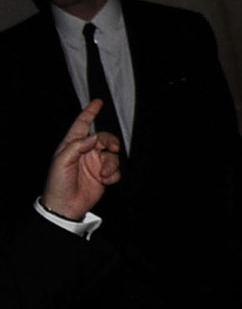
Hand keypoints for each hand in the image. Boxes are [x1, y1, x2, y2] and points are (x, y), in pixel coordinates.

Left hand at [41, 104, 119, 220]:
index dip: (90, 112)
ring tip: (103, 175)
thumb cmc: (58, 183)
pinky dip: (113, 175)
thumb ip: (77, 146)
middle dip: (110, 142)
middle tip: (111, 148)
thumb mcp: (62, 161)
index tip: (98, 102)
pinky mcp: (104, 176)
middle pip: (103, 138)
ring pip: (112, 155)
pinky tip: (106, 181)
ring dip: (111, 165)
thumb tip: (94, 137)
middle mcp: (85, 152)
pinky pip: (116, 170)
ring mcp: (95, 164)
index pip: (82, 125)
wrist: (65, 206)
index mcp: (72, 146)